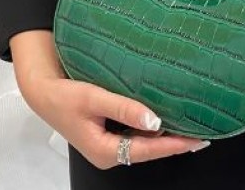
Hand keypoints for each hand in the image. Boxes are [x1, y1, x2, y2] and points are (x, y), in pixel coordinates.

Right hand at [25, 76, 209, 168]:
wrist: (45, 92)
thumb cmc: (64, 96)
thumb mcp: (94, 99)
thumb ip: (124, 108)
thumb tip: (154, 119)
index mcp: (105, 151)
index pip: (148, 150)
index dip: (174, 144)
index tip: (195, 140)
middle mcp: (110, 152)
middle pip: (149, 149)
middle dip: (174, 142)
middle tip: (200, 133)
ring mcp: (110, 144)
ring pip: (143, 142)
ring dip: (164, 134)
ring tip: (188, 124)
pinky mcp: (109, 133)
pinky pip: (136, 133)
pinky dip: (151, 126)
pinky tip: (163, 116)